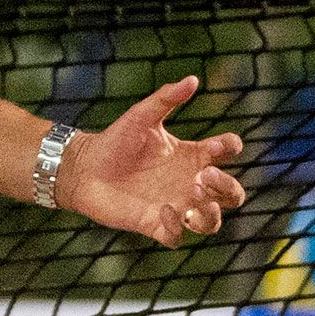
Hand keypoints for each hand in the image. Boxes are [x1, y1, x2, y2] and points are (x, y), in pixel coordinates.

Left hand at [57, 75, 246, 247]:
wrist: (83, 168)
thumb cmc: (114, 141)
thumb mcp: (141, 116)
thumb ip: (166, 99)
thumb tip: (193, 78)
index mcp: (192, 155)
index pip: (228, 153)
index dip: (229, 148)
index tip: (213, 146)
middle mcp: (189, 183)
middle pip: (231, 194)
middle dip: (227, 187)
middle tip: (203, 176)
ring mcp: (175, 206)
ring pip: (211, 222)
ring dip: (210, 212)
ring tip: (192, 195)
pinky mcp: (156, 225)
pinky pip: (178, 237)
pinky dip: (177, 227)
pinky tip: (163, 209)